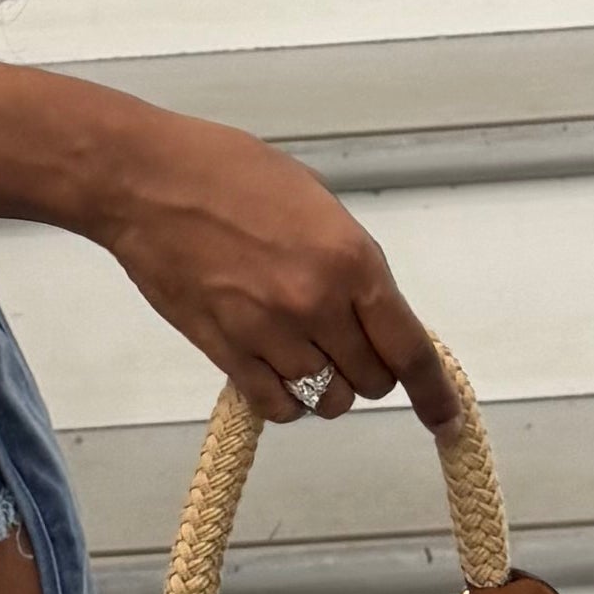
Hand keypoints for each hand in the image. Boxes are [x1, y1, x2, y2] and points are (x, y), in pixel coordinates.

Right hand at [81, 109, 456, 429]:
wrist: (147, 181)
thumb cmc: (228, 173)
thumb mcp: (316, 204)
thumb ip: (350, 263)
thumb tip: (369, 312)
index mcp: (351, 260)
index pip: (409, 349)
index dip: (434, 394)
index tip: (446, 420)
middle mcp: (317, 304)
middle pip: (371, 382)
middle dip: (367, 370)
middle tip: (345, 344)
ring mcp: (269, 334)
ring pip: (326, 400)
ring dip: (326, 387)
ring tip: (304, 352)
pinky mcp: (226, 351)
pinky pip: (277, 406)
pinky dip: (286, 401)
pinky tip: (276, 372)